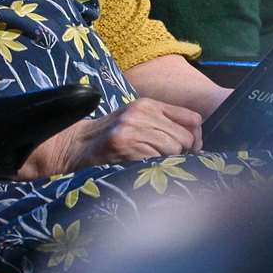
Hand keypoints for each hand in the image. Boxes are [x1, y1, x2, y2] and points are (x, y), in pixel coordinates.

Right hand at [18, 98, 203, 177]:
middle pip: (186, 137)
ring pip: (173, 148)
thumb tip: (198, 145)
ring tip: (153, 165)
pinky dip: (154, 167)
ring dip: (168, 162)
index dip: (196, 139)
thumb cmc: (111, 138)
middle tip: (170, 163)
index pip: (192, 118)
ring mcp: (131, 126)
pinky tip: (143, 168)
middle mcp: (142, 111)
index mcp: (148, 104)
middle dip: (184, 155)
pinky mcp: (123, 143)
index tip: (190, 152)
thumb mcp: (138, 122)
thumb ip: (164, 126)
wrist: (75, 145)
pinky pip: (155, 158)